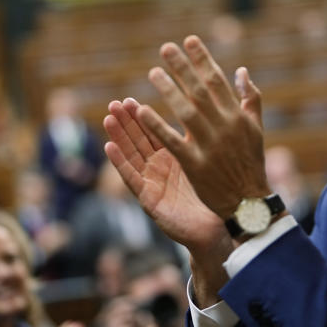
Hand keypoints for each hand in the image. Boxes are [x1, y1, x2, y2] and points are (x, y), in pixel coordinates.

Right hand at [104, 97, 230, 258]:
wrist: (218, 227)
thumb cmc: (214, 195)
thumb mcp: (205, 159)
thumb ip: (198, 137)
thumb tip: (203, 108)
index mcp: (172, 157)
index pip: (152, 132)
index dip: (139, 116)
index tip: (128, 99)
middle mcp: (158, 168)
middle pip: (137, 141)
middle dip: (125, 123)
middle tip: (114, 104)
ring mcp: (152, 183)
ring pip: (131, 156)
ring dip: (118, 137)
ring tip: (108, 118)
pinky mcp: (149, 199)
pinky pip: (132, 178)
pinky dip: (120, 162)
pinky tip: (109, 146)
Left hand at [135, 35, 268, 217]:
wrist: (249, 202)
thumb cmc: (251, 163)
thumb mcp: (256, 128)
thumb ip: (251, 98)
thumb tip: (242, 70)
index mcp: (238, 116)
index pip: (218, 80)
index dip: (203, 59)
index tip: (189, 40)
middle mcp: (225, 127)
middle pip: (200, 91)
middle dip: (183, 68)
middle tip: (166, 48)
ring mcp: (210, 146)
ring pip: (186, 112)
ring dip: (168, 90)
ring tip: (152, 72)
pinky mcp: (196, 165)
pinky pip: (173, 141)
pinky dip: (157, 125)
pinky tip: (141, 110)